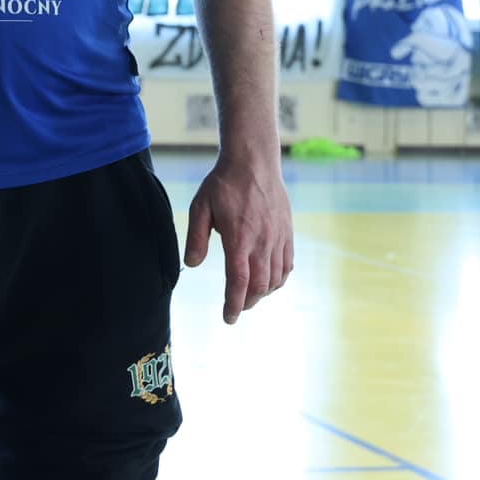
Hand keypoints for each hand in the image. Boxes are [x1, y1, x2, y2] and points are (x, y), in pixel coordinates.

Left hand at [183, 152, 293, 323]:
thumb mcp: (200, 207)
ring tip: (250, 296)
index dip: (233, 304)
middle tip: (236, 307)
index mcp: (239, 238)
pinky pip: (288, 265)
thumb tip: (192, 265)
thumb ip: (196, 238)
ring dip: (262, 293)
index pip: (238, 282)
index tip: (227, 318)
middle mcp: (262, 242)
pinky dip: (280, 279)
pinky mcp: (287, 232)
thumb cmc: (224, 183)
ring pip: (276, 278)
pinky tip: (270, 281)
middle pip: (259, 286)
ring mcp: (278, 238)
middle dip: (247, 302)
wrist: (254, 161)